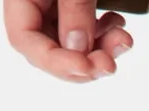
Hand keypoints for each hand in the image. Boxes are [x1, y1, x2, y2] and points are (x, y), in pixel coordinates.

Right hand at [4, 0, 133, 81]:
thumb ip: (73, 8)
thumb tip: (78, 49)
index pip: (25, 41)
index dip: (55, 62)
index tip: (86, 67)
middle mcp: (33, 4)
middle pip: (50, 49)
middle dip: (85, 62)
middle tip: (110, 64)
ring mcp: (51, 6)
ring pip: (73, 44)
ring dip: (101, 50)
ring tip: (123, 39)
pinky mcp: (72, 5)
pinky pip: (85, 30)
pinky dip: (104, 35)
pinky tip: (118, 25)